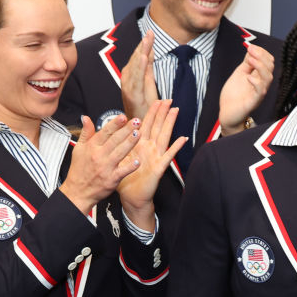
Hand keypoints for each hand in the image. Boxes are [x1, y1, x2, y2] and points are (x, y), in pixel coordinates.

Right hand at [60, 114, 141, 214]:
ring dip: (130, 143)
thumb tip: (86, 118)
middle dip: (126, 130)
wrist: (77, 192)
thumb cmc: (79, 170)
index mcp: (92, 147)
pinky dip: (130, 167)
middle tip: (137, 121)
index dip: (114, 124)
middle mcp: (99, 156)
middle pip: (114, 140)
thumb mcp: (78, 149)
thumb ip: (85, 132)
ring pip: (120, 152)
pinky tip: (138, 161)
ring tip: (138, 134)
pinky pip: (123, 172)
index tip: (123, 116)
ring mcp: (106, 167)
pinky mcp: (112, 179)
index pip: (105, 132)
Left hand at [117, 99, 187, 228]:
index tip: (157, 100)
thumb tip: (113, 130)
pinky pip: (169, 155)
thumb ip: (118, 143)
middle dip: (162, 112)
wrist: (132, 197)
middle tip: (168, 99)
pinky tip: (183, 138)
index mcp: (140, 145)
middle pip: (157, 126)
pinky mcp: (159, 167)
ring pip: (164, 136)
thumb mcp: (118, 158)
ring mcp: (156, 156)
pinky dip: (176, 147)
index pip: (146, 124)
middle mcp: (150, 148)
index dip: (152, 112)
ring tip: (175, 111)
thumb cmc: (126, 179)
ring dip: (170, 123)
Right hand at [120, 30, 157, 118]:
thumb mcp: (149, 84)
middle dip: (143, 45)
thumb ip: (148, 68)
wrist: (141, 128)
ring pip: (135, 67)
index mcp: (131, 78)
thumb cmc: (145, 108)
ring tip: (147, 41)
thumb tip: (150, 51)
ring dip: (141, 53)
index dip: (143, 45)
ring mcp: (128, 88)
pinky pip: (136, 79)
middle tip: (150, 33)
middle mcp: (127, 81)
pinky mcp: (132, 96)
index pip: (138, 58)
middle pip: (135, 60)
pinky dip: (139, 68)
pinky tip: (144, 58)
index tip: (150, 33)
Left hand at [219, 44, 274, 134]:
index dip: (262, 52)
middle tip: (250, 51)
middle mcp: (261, 84)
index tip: (251, 47)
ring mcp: (259, 93)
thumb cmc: (233, 95)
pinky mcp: (254, 102)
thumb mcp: (239, 74)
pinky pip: (261, 92)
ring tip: (250, 60)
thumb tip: (251, 49)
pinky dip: (256, 82)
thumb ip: (246, 63)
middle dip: (262, 56)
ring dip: (260, 66)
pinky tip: (248, 77)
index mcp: (259, 76)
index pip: (268, 61)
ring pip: (268, 78)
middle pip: (270, 68)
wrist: (227, 112)